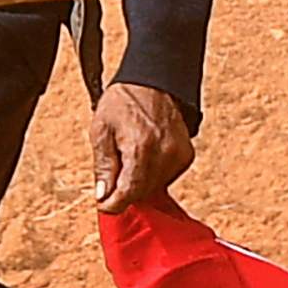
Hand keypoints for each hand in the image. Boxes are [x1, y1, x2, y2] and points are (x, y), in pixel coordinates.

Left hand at [88, 81, 195, 214]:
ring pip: (155, 188)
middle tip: (110, 178)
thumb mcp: (101, 131)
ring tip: (127, 161)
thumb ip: (103, 167)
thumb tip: (103, 195)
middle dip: (123, 192)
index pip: (129, 193)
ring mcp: (179, 155)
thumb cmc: (124, 102)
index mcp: (141, 148)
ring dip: (138, 184)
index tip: (103, 205)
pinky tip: (144, 158)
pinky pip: (166, 178)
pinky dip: (152, 175)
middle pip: (142, 193)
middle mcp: (165, 154)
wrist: (152, 82)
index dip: (113, 204)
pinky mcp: (186, 156)